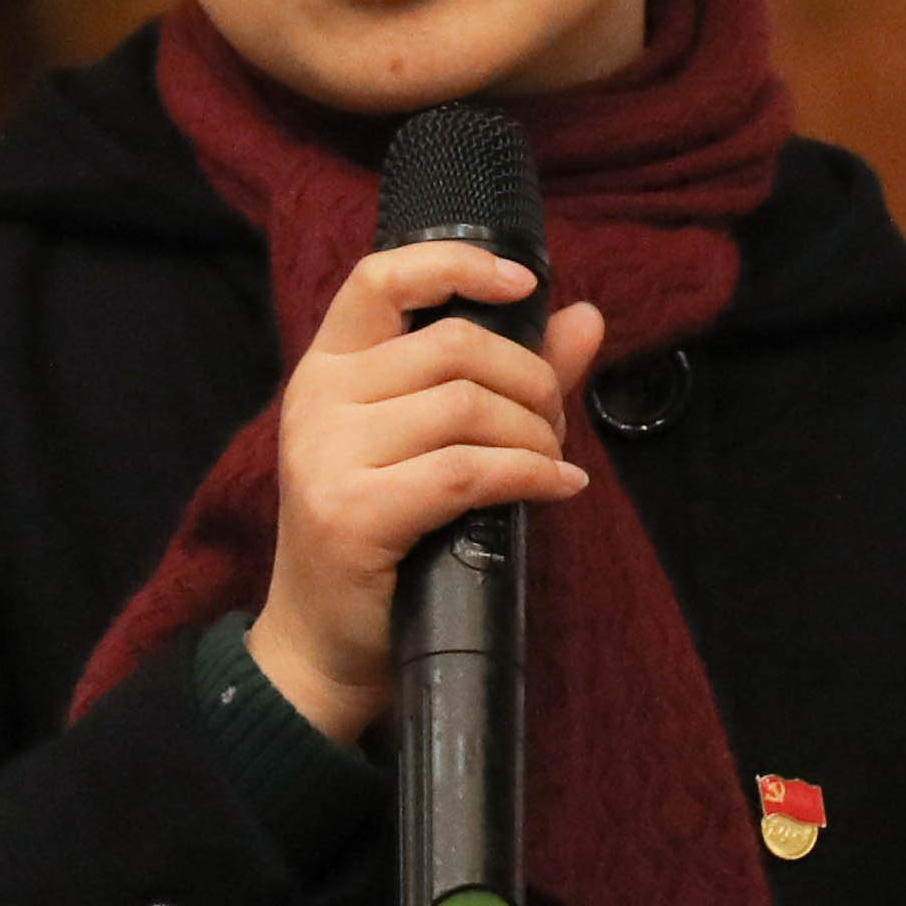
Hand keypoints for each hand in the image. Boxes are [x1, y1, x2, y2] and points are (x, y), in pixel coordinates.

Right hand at [244, 242, 608, 742]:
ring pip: (468, 406)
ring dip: (535, 435)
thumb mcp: (432, 442)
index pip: (380, 279)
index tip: (523, 282)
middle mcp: (318, 398)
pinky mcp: (353, 512)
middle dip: (531, 381)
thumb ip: (506, 375)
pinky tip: (557, 488)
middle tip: (555, 426)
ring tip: (553, 464)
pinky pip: (467, 471)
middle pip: (454, 347)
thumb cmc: (385, 536)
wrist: (324, 641)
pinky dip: (529, 475)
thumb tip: (586, 317)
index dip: (457, 264)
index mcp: (328, 366)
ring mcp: (327, 454)